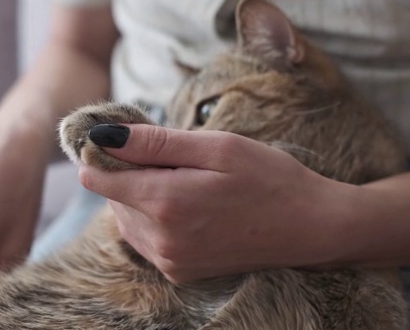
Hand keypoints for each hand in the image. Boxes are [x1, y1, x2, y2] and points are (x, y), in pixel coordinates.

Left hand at [79, 125, 356, 282]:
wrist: (310, 227)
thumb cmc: (269, 178)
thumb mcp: (216, 147)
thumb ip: (155, 143)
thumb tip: (103, 137)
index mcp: (166, 202)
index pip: (100, 178)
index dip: (103, 153)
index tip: (121, 139)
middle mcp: (161, 240)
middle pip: (114, 198)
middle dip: (130, 172)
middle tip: (173, 158)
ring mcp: (170, 261)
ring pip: (127, 220)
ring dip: (142, 196)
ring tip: (185, 181)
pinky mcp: (180, 272)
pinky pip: (146, 240)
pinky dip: (154, 218)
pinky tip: (187, 205)